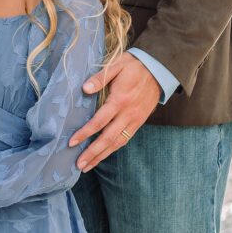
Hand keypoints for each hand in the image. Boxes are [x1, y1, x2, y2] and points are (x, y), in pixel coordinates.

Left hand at [69, 53, 160, 171]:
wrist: (159, 70)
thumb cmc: (134, 66)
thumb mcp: (116, 65)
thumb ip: (100, 78)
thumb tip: (84, 88)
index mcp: (120, 100)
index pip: (100, 121)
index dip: (85, 133)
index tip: (72, 142)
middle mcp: (128, 114)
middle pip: (108, 138)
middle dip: (92, 152)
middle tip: (79, 164)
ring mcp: (135, 120)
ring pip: (117, 143)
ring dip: (102, 155)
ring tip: (88, 166)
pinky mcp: (139, 122)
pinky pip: (125, 139)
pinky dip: (114, 149)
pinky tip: (104, 155)